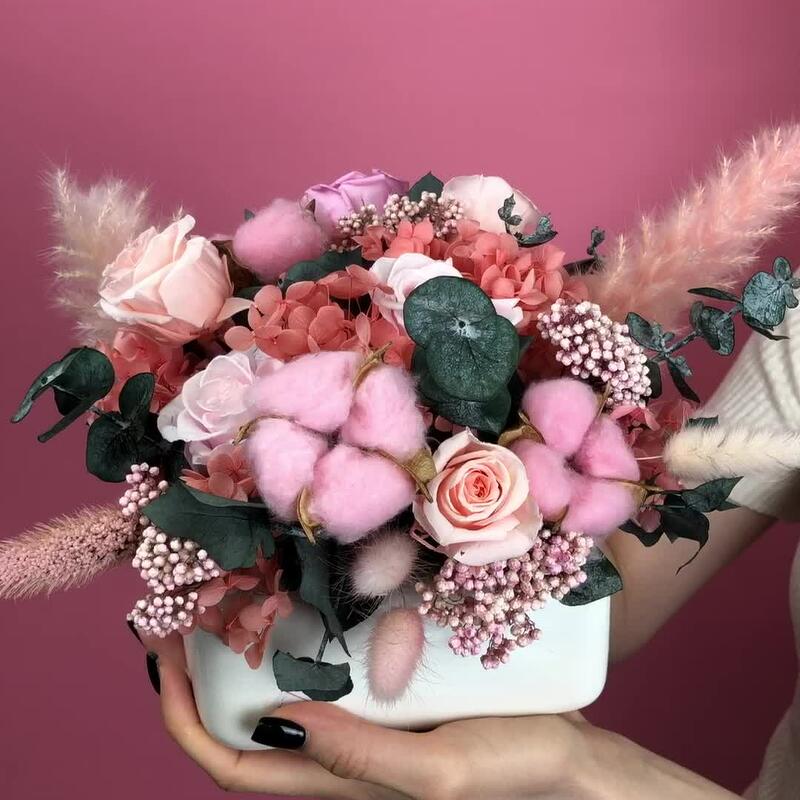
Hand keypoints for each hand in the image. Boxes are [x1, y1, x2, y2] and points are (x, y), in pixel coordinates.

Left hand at [145, 634, 738, 799]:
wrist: (578, 762)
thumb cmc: (517, 772)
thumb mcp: (440, 772)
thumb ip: (362, 757)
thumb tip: (281, 718)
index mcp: (339, 786)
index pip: (231, 766)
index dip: (182, 717)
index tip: (162, 651)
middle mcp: (339, 759)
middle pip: (244, 726)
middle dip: (202, 676)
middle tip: (187, 610)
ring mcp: (364, 729)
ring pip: (282, 695)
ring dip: (248, 652)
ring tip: (234, 596)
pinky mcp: (390, 703)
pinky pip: (328, 673)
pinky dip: (302, 642)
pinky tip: (309, 600)